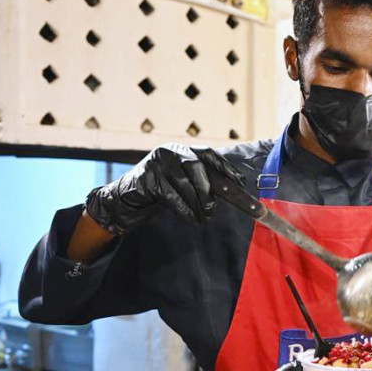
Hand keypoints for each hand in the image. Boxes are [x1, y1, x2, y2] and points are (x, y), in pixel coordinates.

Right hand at [84, 143, 242, 236]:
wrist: (130, 196)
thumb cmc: (165, 189)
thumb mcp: (187, 182)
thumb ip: (206, 181)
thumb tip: (237, 188)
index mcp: (184, 150)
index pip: (209, 154)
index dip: (226, 167)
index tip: (241, 182)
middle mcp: (171, 151)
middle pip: (196, 167)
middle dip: (208, 191)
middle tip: (213, 210)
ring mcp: (157, 162)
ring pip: (185, 183)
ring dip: (197, 204)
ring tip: (203, 218)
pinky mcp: (147, 177)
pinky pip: (171, 196)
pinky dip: (184, 210)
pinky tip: (191, 220)